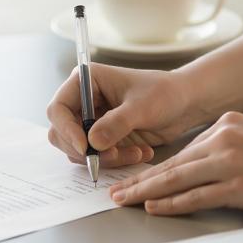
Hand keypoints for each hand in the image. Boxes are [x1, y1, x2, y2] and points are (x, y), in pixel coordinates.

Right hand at [46, 63, 194, 166]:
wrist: (184, 104)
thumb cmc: (164, 93)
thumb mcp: (142, 107)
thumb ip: (116, 124)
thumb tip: (92, 143)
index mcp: (86, 81)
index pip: (58, 108)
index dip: (66, 129)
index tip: (85, 147)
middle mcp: (83, 102)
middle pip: (62, 133)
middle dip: (85, 150)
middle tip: (112, 155)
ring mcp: (91, 122)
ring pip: (79, 150)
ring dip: (104, 158)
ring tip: (135, 153)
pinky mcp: (103, 139)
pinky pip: (97, 158)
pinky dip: (116, 161)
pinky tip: (139, 152)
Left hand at [109, 111, 242, 214]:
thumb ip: (223, 143)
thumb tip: (197, 158)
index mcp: (224, 124)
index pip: (182, 151)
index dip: (156, 166)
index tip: (135, 176)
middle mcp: (222, 139)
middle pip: (173, 164)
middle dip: (141, 179)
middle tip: (117, 189)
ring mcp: (229, 163)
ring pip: (177, 178)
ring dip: (147, 191)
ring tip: (125, 199)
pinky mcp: (239, 186)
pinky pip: (197, 196)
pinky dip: (172, 203)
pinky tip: (155, 207)